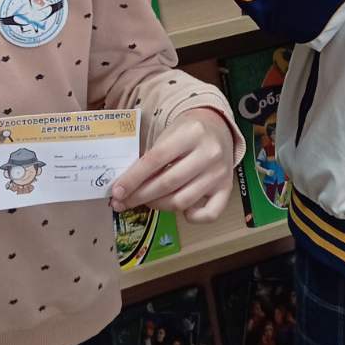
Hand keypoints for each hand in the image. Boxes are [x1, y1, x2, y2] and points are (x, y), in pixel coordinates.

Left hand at [109, 109, 234, 222]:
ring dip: (158, 206)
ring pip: (183, 201)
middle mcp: (209, 153)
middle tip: (123, 202)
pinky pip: (210, 214)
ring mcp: (220, 173)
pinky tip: (180, 210)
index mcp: (191, 132)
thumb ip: (151, 158)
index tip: (117, 191)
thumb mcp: (168, 134)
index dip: (133, 178)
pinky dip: (192, 218)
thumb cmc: (186, 133)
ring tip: (146, 202)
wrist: (217, 127)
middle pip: (168, 183)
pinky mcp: (227, 188)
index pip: (155, 159)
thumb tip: (125, 187)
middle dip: (140, 196)